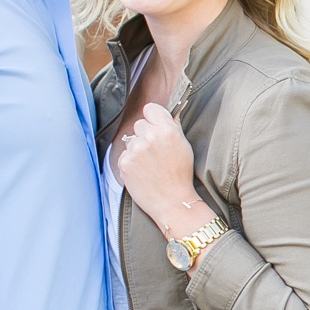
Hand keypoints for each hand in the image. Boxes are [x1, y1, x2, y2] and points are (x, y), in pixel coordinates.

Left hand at [115, 102, 206, 235]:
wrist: (171, 201)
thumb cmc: (180, 175)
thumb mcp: (184, 146)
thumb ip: (173, 127)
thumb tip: (165, 113)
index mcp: (167, 130)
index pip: (150, 109)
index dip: (153, 118)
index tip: (155, 126)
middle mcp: (150, 137)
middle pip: (140, 124)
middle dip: (145, 134)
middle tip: (155, 151)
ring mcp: (135, 150)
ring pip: (131, 140)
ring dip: (137, 149)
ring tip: (149, 164)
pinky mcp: (125, 162)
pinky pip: (125, 154)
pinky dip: (131, 162)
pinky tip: (142, 171)